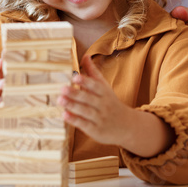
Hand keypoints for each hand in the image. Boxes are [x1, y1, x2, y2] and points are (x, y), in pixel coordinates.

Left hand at [58, 55, 172, 157]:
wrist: (126, 126)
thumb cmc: (111, 103)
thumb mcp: (105, 87)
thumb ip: (93, 73)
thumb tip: (85, 56)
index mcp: (105, 93)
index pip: (95, 86)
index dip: (85, 81)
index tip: (75, 76)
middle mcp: (103, 105)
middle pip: (88, 98)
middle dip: (75, 93)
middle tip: (62, 88)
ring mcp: (99, 118)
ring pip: (85, 111)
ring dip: (72, 105)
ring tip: (60, 100)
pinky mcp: (95, 130)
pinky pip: (84, 124)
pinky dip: (74, 120)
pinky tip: (64, 115)